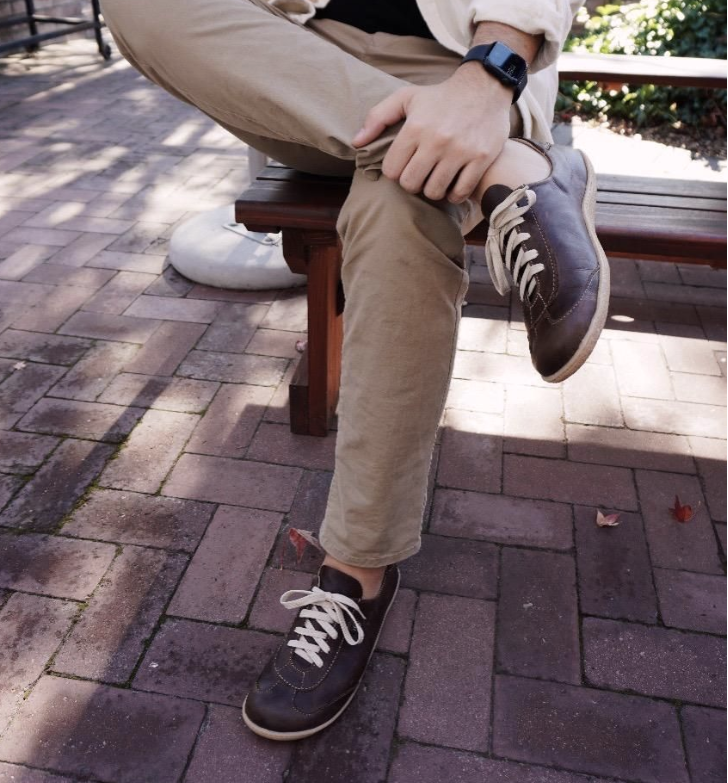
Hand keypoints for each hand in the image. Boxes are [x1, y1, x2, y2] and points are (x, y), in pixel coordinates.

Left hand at [352, 64, 511, 203]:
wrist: (485, 87)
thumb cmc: (440, 96)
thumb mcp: (407, 98)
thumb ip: (378, 117)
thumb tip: (356, 143)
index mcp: (415, 127)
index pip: (392, 170)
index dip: (395, 172)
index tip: (404, 166)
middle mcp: (437, 140)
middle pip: (411, 184)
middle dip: (412, 183)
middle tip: (419, 175)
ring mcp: (460, 151)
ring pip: (435, 191)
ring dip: (433, 190)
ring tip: (435, 179)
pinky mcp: (481, 159)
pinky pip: (460, 192)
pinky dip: (454, 194)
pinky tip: (453, 184)